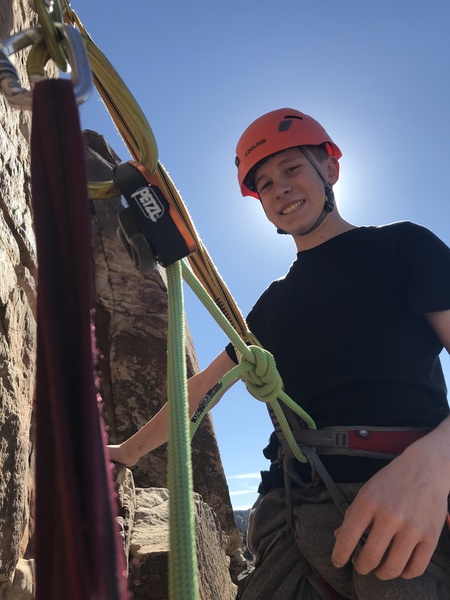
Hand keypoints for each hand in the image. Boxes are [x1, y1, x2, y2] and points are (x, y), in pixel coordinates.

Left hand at [331, 431, 449, 579]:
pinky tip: (400, 567)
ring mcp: (412, 527)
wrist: (425, 467)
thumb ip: (353, 514)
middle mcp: (390, 515)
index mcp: (369, 502)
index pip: (348, 537)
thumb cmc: (391, 480)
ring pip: (393, 567)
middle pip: (370, 558)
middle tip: (360, 565)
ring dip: (382, 574)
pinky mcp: (431, 536)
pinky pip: (416, 568)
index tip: (337, 562)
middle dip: (361, 567)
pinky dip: (405, 574)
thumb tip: (338, 538)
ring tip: (379, 569)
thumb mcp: (366, 491)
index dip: (339, 555)